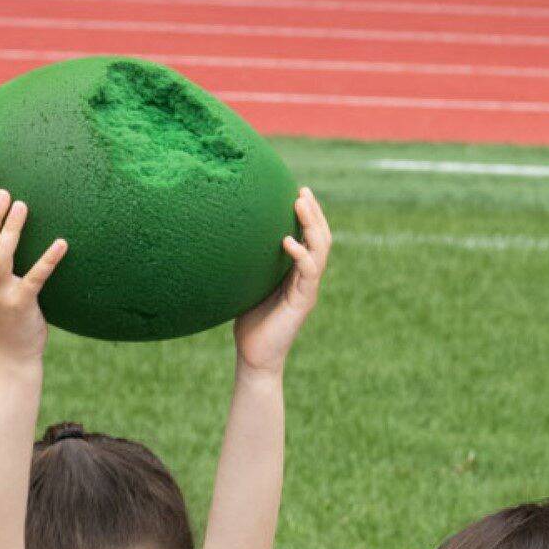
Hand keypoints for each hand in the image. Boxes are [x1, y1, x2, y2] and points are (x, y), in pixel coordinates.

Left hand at [232, 190, 330, 375]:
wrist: (255, 357)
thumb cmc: (250, 322)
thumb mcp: (248, 284)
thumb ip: (249, 264)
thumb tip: (228, 239)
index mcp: (297, 272)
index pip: (310, 237)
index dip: (309, 215)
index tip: (298, 191)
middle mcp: (307, 278)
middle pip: (321, 238)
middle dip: (314, 212)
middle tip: (302, 191)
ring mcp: (307, 289)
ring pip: (320, 251)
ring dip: (312, 226)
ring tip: (300, 204)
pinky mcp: (303, 302)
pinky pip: (308, 274)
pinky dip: (301, 255)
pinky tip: (287, 242)